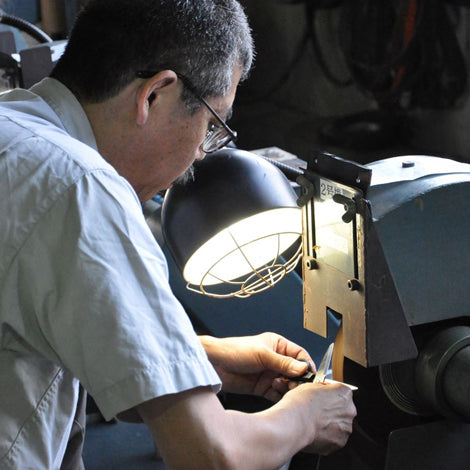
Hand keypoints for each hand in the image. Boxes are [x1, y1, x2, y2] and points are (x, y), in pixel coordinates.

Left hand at [200, 332, 314, 401]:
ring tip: (281, 387)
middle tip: (295, 385)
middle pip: (296, 372)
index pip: (299, 354)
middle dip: (298, 379)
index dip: (306, 365)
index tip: (310, 376)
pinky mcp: (263, 387)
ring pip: (288, 384)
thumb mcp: (262, 355)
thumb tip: (304, 368)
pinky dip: (280, 396)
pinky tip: (276, 394)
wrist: (215, 365)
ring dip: (288, 388)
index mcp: (278, 345)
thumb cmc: (235, 351)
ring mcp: (270, 374)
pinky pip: (278, 394)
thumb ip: (283, 362)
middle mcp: (276, 360)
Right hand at [283, 381, 356, 455]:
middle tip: (316, 410)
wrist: (294, 424)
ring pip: (339, 425)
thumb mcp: (309, 386)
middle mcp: (349, 411)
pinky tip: (314, 431)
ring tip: (313, 422)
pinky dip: (326, 436)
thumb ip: (321, 389)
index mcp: (344, 393)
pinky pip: (334, 438)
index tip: (321, 396)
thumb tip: (320, 393)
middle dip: (331, 410)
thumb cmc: (300, 404)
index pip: (339, 391)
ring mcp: (346, 428)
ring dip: (329, 424)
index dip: (328, 393)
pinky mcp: (339, 443)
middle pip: (342, 409)